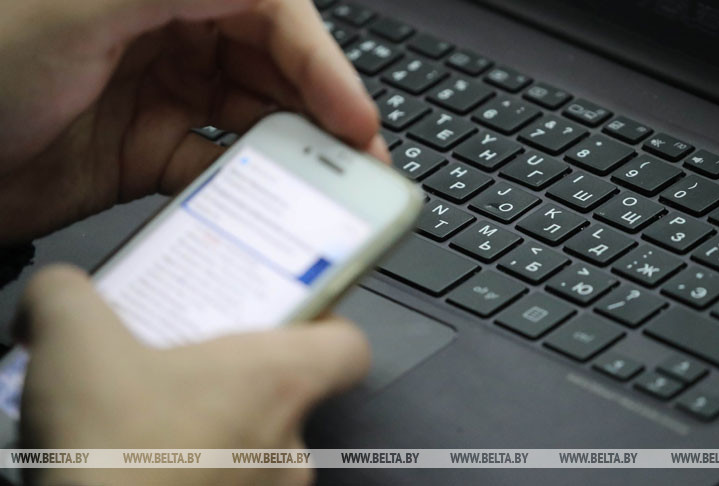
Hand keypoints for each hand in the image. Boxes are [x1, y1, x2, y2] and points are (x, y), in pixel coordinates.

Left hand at [0, 0, 385, 244]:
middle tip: (361, 162)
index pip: (270, 13)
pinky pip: (218, 165)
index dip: (323, 62)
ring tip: (330, 187)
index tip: (353, 116)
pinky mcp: (151, 150)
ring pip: (255, 118)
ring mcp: (164, 94)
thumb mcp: (80, 9)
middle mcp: (170, 35)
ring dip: (295, 151)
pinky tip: (267, 204)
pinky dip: (247, 185)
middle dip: (324, 110)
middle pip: (276, 66)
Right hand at [17, 265, 369, 484]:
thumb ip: (70, 296)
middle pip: (287, 395)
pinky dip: (197, 472)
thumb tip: (60, 291)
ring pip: (255, 448)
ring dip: (214, 432)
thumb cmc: (109, 456)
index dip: (322, 328)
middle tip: (183, 367)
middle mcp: (289, 446)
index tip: (284, 319)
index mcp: (278, 382)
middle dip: (236, 381)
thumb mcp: (71, 341)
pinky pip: (231, 485)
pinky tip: (141, 463)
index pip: (347, 347)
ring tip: (149, 420)